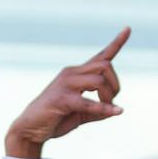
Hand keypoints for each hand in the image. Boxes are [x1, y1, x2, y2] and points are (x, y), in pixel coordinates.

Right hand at [5, 28, 128, 158]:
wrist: (29, 130)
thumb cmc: (54, 119)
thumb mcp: (80, 114)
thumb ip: (98, 110)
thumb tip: (116, 110)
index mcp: (77, 74)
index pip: (99, 56)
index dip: (116, 43)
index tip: (128, 29)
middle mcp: (71, 74)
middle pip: (105, 66)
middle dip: (115, 84)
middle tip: (112, 102)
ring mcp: (65, 84)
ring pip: (99, 80)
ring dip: (109, 96)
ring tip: (107, 109)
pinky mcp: (60, 98)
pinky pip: (87, 101)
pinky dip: (103, 108)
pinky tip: (115, 112)